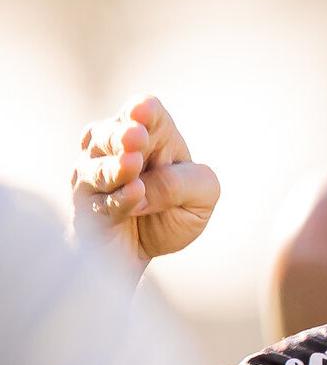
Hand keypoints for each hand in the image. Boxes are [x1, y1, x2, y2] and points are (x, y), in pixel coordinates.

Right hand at [72, 95, 219, 267]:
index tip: (145, 110)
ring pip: (100, 166)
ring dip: (117, 166)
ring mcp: (94, 175)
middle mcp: (116, 149)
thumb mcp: (202, 197)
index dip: (144, 111)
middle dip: (123, 135)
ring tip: (133, 163)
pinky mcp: (88, 206)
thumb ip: (182, 184)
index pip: (146, 113)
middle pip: (112, 133)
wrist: (144, 254)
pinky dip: (120, 198)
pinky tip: (136, 194)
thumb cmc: (177, 214)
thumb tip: (145, 186)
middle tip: (136, 135)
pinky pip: (104, 201)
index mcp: (153, 137)